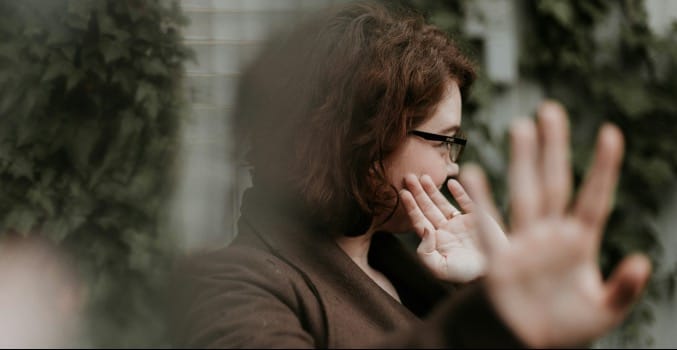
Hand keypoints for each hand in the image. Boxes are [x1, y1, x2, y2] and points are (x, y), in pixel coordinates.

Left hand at [399, 173, 507, 282]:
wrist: (493, 274)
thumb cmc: (465, 275)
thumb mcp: (440, 269)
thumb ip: (425, 252)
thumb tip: (423, 228)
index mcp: (436, 241)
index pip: (419, 220)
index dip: (411, 206)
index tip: (403, 193)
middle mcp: (446, 230)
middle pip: (428, 208)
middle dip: (418, 193)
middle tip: (408, 177)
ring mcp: (461, 223)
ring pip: (443, 203)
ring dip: (433, 190)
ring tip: (423, 177)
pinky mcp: (477, 218)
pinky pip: (466, 202)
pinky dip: (459, 192)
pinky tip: (451, 182)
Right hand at [461, 101, 650, 347]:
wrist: (521, 343)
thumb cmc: (562, 327)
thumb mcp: (603, 312)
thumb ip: (624, 290)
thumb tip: (642, 260)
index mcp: (579, 242)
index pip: (594, 198)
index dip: (603, 168)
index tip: (610, 133)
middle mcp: (550, 235)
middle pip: (554, 183)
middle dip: (553, 148)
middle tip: (550, 110)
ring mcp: (524, 244)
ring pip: (525, 194)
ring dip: (523, 162)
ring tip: (520, 126)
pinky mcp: (499, 260)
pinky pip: (488, 227)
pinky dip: (481, 202)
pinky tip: (473, 174)